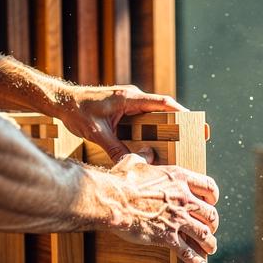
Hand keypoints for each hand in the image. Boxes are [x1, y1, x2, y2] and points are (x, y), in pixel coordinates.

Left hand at [60, 84, 185, 161]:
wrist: (62, 102)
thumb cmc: (77, 112)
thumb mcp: (97, 133)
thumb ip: (115, 148)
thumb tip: (131, 165)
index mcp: (129, 98)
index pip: (162, 103)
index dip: (181, 113)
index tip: (196, 123)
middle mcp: (133, 98)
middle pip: (164, 109)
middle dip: (182, 122)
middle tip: (200, 134)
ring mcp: (129, 103)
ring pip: (155, 114)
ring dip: (168, 126)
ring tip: (184, 142)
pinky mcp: (124, 109)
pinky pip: (144, 119)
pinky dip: (153, 129)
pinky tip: (159, 143)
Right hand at [100, 152, 218, 262]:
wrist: (113, 201)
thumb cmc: (122, 181)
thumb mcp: (134, 162)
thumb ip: (145, 156)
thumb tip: (147, 151)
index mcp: (179, 178)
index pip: (208, 186)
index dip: (213, 195)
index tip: (212, 201)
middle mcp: (184, 199)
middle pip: (210, 213)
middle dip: (213, 222)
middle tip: (211, 227)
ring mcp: (178, 219)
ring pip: (204, 233)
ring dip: (209, 242)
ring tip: (210, 248)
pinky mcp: (168, 237)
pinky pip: (187, 251)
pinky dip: (195, 259)